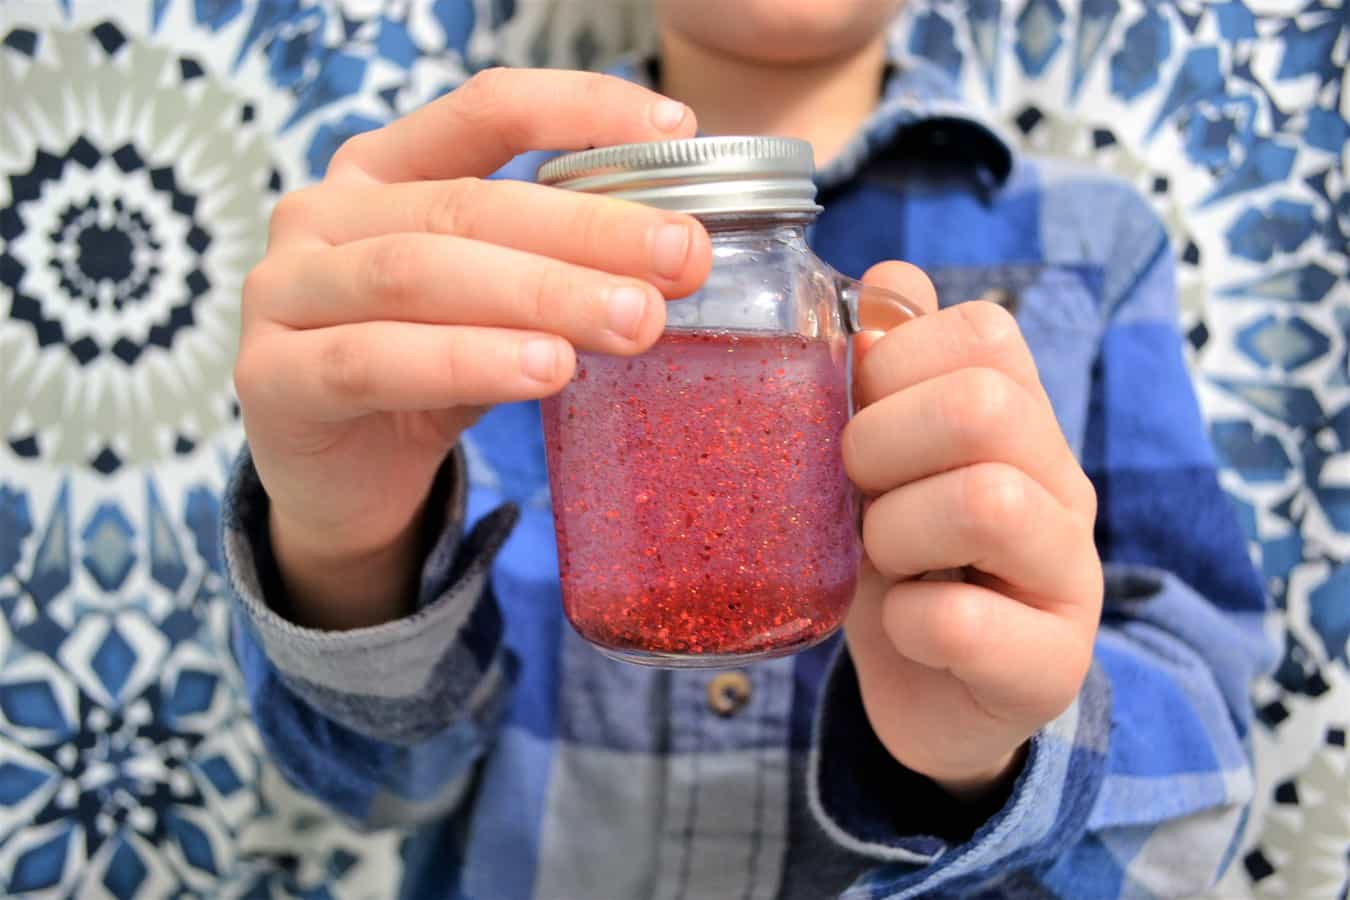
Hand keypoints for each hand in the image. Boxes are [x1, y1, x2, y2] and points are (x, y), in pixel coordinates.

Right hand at [235, 69, 711, 628]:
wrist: (337, 484)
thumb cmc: (425, 376)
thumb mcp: (495, 309)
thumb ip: (556, 273)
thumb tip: (679, 254)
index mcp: (383, 172)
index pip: (485, 110)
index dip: (580, 107)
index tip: (678, 127)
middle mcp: (324, 214)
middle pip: (466, 205)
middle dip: (587, 230)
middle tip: (682, 257)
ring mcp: (284, 292)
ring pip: (421, 275)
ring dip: (541, 295)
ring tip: (634, 320)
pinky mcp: (271, 378)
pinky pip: (374, 360)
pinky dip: (468, 361)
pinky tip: (546, 370)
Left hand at [841, 263, 1103, 800]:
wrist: (935, 695)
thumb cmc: (903, 561)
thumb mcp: (883, 460)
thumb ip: (887, 371)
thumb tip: (884, 277)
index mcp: (1021, 421)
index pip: (984, 331)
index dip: (894, 361)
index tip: (855, 414)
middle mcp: (1061, 486)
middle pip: (985, 407)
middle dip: (882, 443)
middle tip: (853, 487)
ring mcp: (1068, 576)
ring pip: (987, 502)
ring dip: (894, 530)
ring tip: (878, 558)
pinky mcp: (1050, 665)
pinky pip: (964, 620)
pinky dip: (907, 622)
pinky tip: (903, 627)